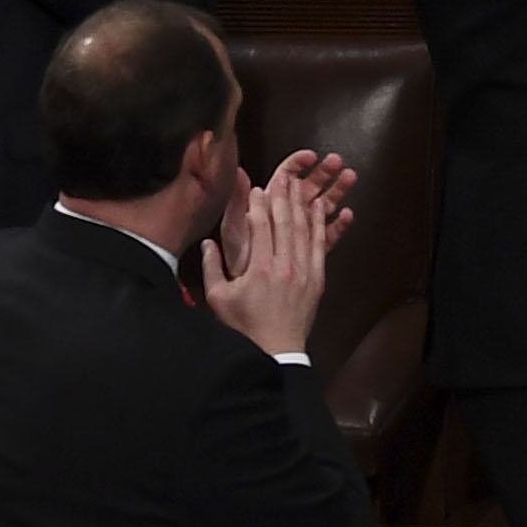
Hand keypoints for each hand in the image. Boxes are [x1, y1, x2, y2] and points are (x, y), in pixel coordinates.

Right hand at [197, 145, 344, 356]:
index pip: (260, 227)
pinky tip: (320, 208)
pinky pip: (320, 244)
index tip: (257, 188)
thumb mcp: (218, 299)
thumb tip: (206, 243)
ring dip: (301, 204)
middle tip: (281, 177)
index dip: (258, 205)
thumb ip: (211, 268)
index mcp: (259, 268)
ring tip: (300, 184)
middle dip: (282, 197)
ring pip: (304, 229)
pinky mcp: (317, 278)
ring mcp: (304, 270)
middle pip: (284, 222)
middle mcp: (284, 265)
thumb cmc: (243, 326)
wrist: (276, 349)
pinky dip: (320, 224)